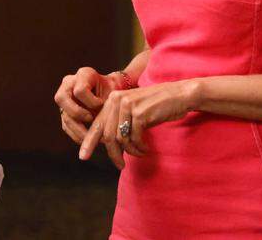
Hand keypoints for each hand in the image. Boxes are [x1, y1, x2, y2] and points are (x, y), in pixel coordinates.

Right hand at [54, 67, 115, 143]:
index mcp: (83, 75)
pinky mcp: (65, 111)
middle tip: (90, 119)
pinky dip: (77, 134)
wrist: (112, 93)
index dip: (91, 101)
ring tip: (92, 137)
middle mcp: (69, 83)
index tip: (102, 105)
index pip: (79, 90)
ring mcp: (65, 97)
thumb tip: (103, 125)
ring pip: (64, 115)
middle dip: (76, 113)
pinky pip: (66, 125)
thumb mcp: (114, 93)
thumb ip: (107, 105)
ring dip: (78, 129)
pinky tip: (88, 139)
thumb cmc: (115, 91)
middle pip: (61, 98)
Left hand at [79, 79, 200, 168]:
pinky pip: (135, 138)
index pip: (97, 124)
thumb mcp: (133, 112)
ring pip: (121, 139)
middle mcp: (117, 100)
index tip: (83, 156)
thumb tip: (108, 146)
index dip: (89, 142)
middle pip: (107, 134)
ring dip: (131, 151)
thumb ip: (119, 123)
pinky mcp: (140, 113)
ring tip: (140, 153)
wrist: (178, 95)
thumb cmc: (156, 106)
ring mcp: (128, 105)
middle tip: (120, 166)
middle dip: (113, 154)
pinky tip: (146, 149)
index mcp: (112, 100)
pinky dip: (140, 147)